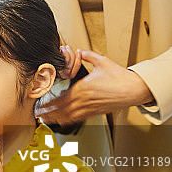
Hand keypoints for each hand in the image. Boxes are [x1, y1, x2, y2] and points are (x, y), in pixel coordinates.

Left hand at [36, 50, 153, 124]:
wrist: (134, 89)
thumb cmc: (120, 77)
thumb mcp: (102, 61)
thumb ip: (88, 56)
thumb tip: (80, 51)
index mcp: (83, 88)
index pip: (61, 98)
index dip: (49, 104)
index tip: (40, 105)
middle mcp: (85, 101)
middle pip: (62, 110)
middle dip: (49, 113)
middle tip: (38, 115)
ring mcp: (90, 108)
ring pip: (69, 116)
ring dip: (56, 118)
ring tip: (46, 120)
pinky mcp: (96, 112)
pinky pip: (79, 118)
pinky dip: (69, 120)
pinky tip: (63, 120)